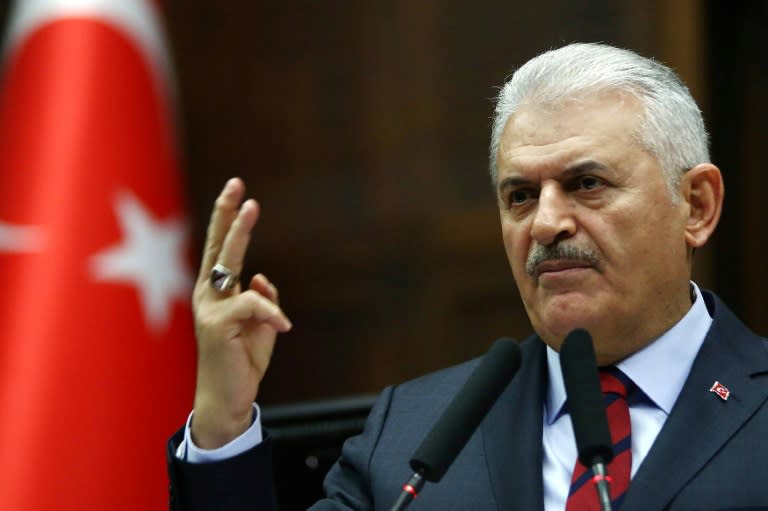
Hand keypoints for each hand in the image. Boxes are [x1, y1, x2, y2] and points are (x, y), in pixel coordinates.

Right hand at [190, 178, 291, 448]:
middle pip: (217, 246)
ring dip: (240, 232)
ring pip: (228, 262)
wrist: (229, 398)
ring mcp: (209, 309)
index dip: (229, 220)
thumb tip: (261, 278)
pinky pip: (252, 305)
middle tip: (236, 184)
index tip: (238, 192)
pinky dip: (271, 314)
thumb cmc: (242, 361)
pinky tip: (283, 327)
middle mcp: (208, 295)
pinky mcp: (216, 325)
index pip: (222, 250)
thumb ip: (262, 301)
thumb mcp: (261, 326)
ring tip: (251, 206)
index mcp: (218, 293)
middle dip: (226, 213)